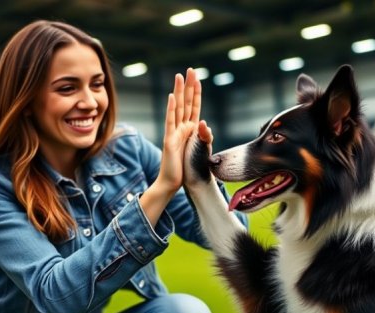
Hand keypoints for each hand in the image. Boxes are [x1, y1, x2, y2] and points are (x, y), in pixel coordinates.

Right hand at [155, 68, 201, 193]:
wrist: (174, 182)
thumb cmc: (187, 168)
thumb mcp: (201, 150)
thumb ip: (204, 136)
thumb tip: (203, 124)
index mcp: (190, 129)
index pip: (194, 106)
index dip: (196, 91)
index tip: (197, 77)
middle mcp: (181, 127)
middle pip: (185, 102)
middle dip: (188, 85)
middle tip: (189, 69)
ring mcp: (174, 132)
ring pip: (178, 107)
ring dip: (179, 91)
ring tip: (179, 76)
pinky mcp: (169, 140)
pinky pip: (171, 121)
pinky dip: (172, 109)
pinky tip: (174, 97)